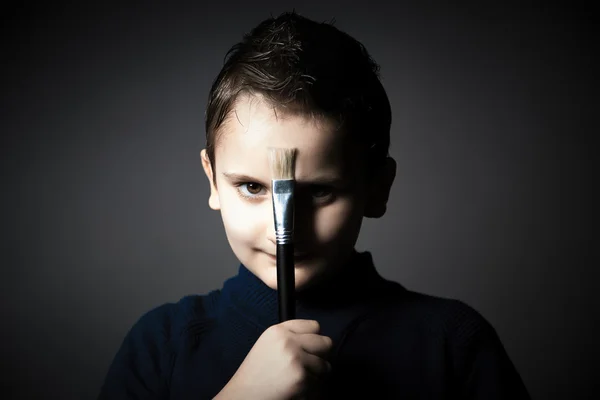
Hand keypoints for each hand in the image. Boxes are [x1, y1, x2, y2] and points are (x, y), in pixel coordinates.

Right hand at [214, 319, 332, 399]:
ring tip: (300, 379)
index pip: (313, 326)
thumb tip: (316, 339)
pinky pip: (320, 384)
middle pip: (325, 343)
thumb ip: (289, 337)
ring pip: (325, 366)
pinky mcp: (301, 378)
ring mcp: (296, 359)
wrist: (244, 395)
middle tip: (311, 365)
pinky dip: (312, 390)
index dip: (314, 338)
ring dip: (317, 375)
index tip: (311, 347)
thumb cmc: (256, 374)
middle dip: (322, 356)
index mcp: (278, 330)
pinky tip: (296, 390)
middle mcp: (288, 341)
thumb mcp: (268, 344)